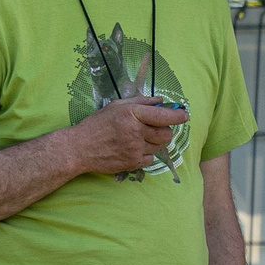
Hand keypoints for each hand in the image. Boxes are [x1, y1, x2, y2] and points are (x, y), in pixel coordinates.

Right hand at [70, 96, 187, 173]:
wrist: (79, 148)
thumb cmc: (97, 124)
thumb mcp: (116, 107)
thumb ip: (141, 102)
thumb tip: (162, 101)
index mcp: (131, 114)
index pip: (163, 116)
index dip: (178, 116)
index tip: (185, 115)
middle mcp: (135, 131)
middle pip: (166, 133)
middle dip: (165, 130)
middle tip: (155, 128)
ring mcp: (135, 149)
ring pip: (159, 146)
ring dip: (154, 142)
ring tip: (139, 138)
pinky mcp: (133, 162)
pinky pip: (151, 158)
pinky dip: (146, 153)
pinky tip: (133, 148)